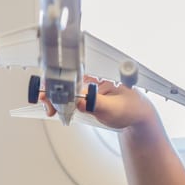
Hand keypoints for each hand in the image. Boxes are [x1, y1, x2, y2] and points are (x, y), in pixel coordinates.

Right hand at [41, 75, 160, 131]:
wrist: (135, 115)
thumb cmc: (131, 108)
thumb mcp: (115, 108)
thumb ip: (97, 104)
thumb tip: (80, 100)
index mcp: (101, 72)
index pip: (76, 69)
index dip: (60, 77)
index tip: (52, 88)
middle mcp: (92, 75)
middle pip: (64, 76)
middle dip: (53, 89)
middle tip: (48, 103)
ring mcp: (86, 83)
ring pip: (62, 85)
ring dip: (53, 96)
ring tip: (51, 109)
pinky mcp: (82, 93)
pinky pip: (65, 94)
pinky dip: (57, 101)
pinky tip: (54, 108)